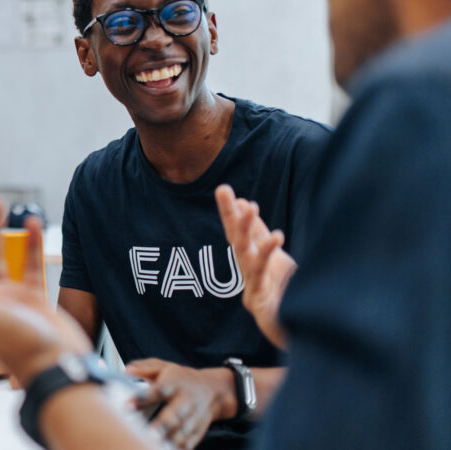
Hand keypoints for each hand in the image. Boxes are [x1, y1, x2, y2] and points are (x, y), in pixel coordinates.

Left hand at [126, 359, 231, 449]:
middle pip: (175, 412)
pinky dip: (180, 447)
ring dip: (171, 439)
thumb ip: (145, 368)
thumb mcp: (164, 367)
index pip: (158, 389)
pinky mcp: (198, 430)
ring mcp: (194, 416)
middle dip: (163, 424)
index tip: (126, 406)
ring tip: (155, 445)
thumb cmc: (181, 378)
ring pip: (184, 430)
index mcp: (175, 382)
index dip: (143, 398)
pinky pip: (190, 441)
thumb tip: (126, 370)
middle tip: (149, 434)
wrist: (212, 390)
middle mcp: (186, 399)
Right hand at [215, 184, 295, 348]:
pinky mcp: (262, 306)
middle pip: (237, 242)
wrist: (309, 342)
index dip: (233, 214)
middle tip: (224, 191)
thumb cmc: (295, 304)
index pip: (242, 235)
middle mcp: (251, 278)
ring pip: (246, 257)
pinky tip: (275, 237)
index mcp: (257, 267)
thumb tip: (250, 208)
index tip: (227, 191)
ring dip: (247, 230)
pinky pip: (262, 277)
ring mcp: (254, 292)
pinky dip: (267, 255)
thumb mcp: (282, 267)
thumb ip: (265, 242)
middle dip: (230, 215)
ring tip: (251, 207)